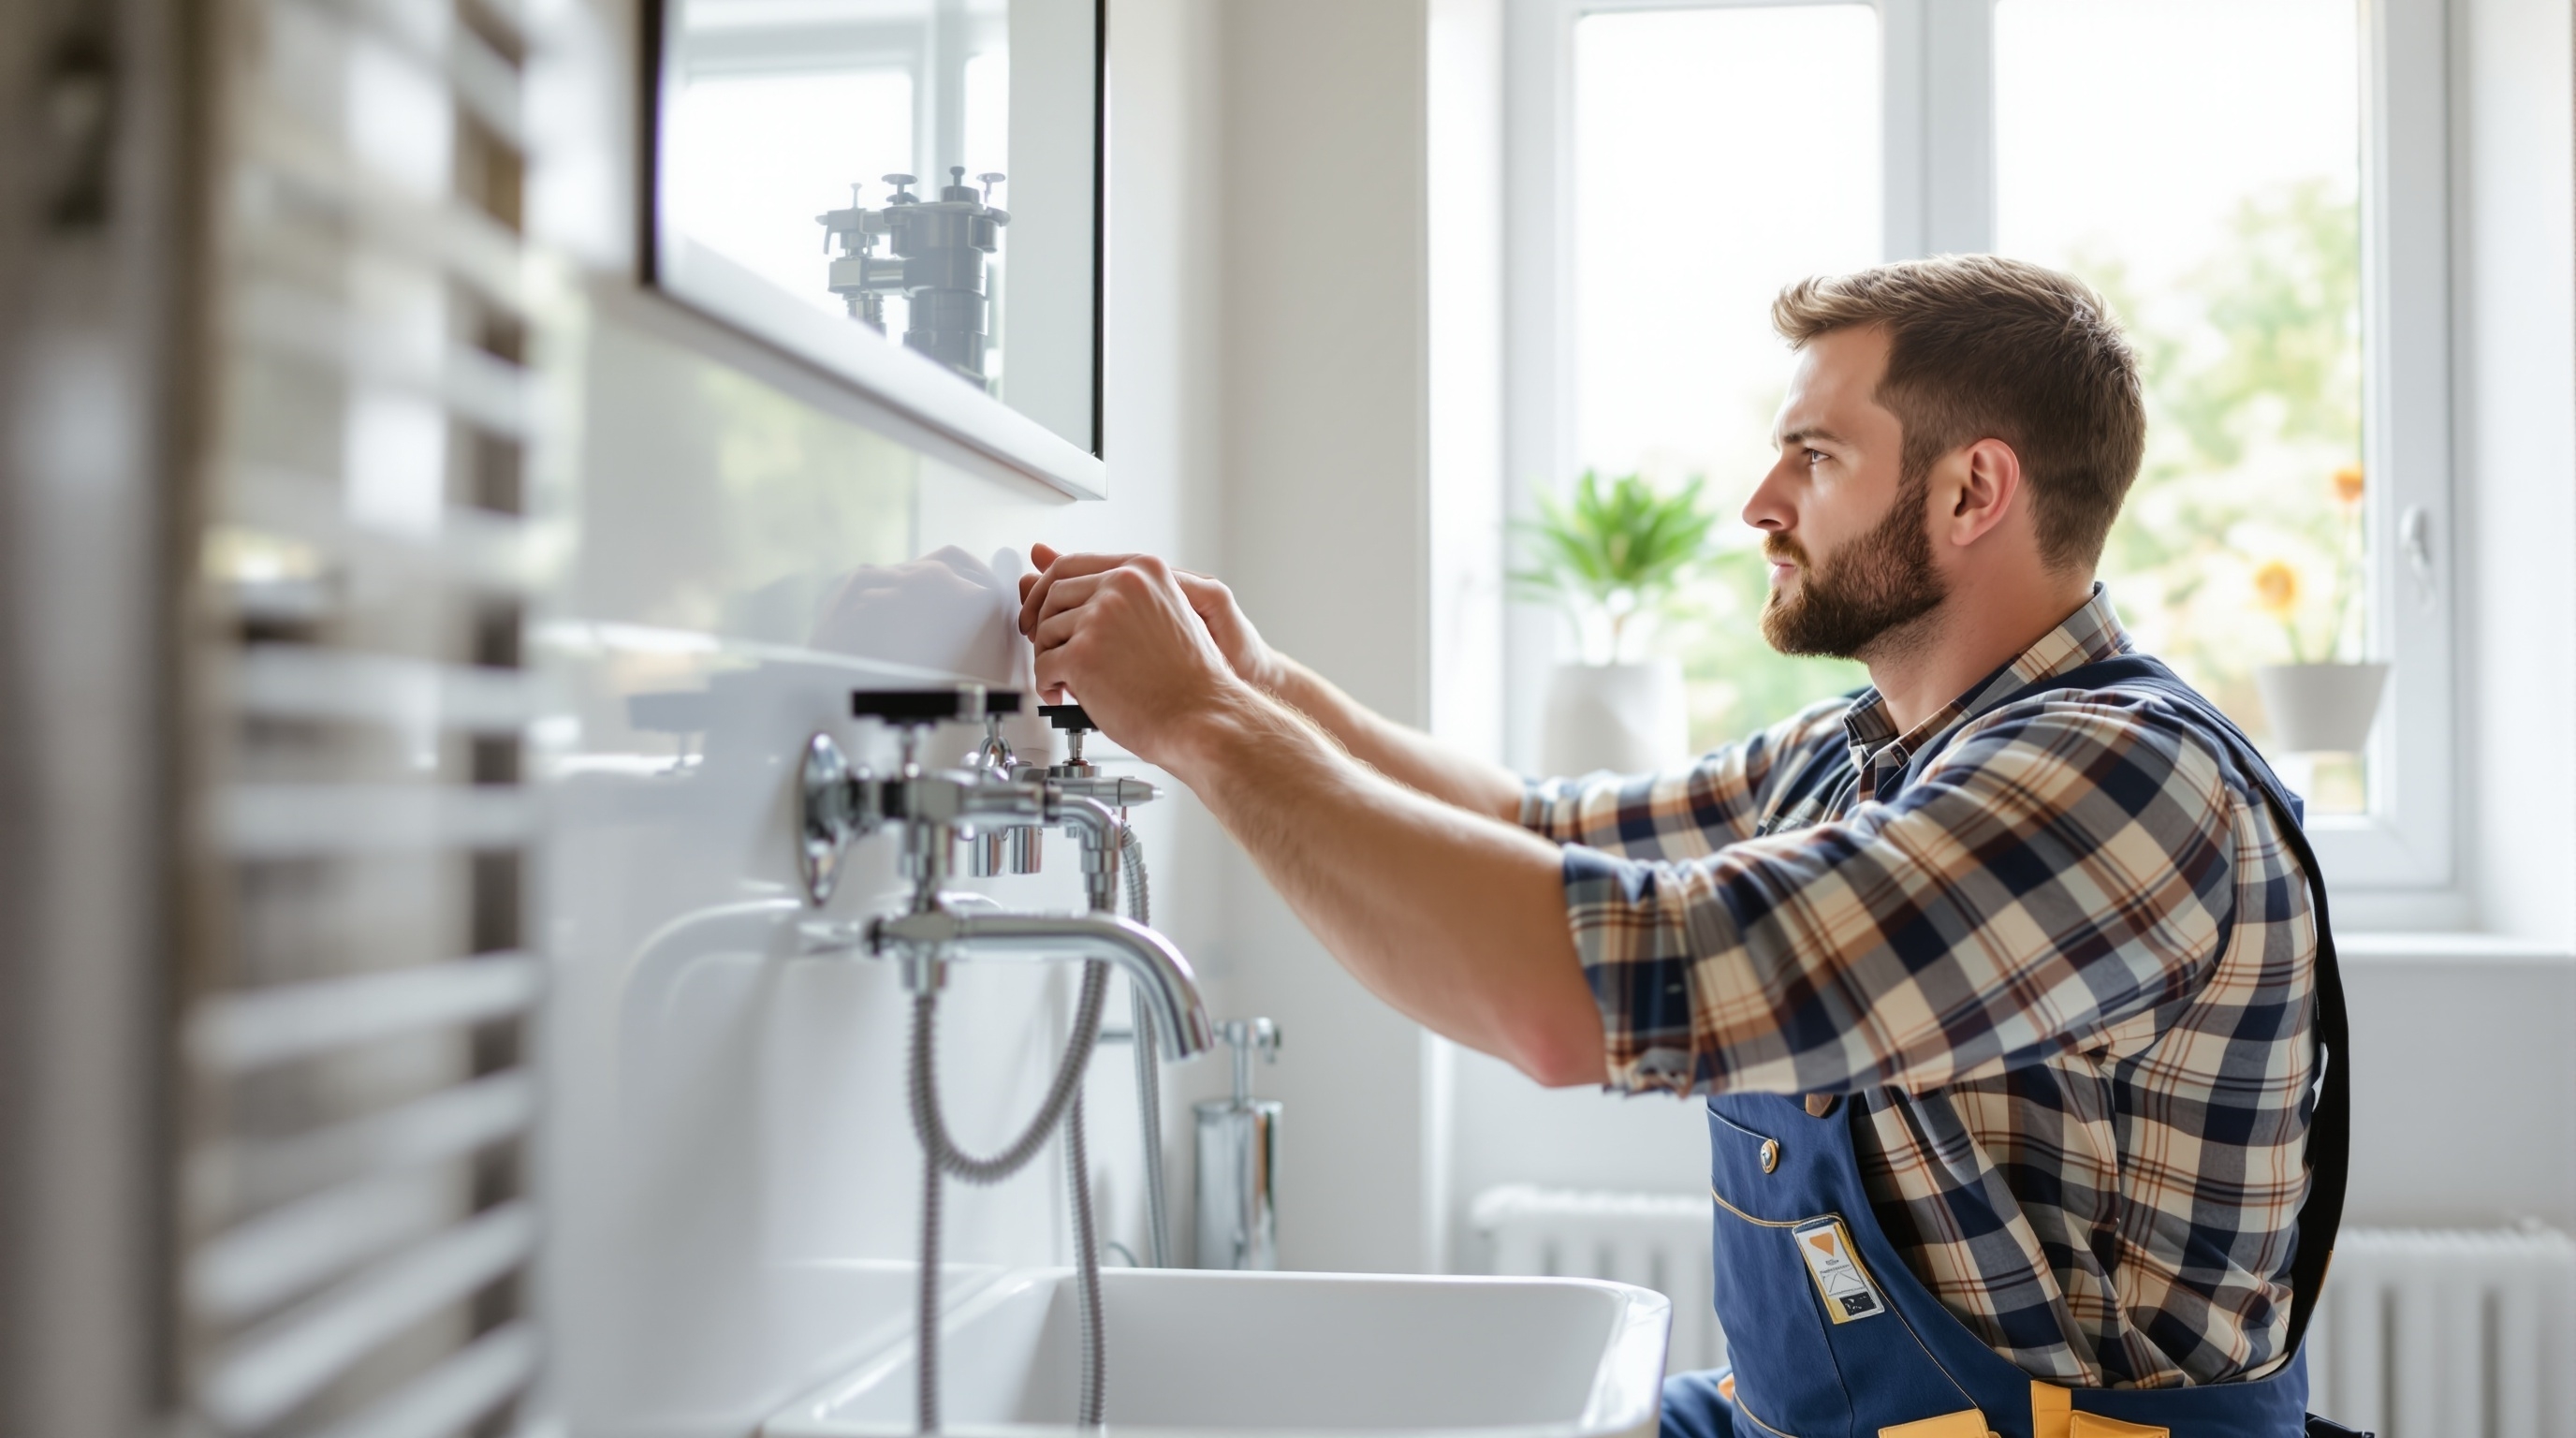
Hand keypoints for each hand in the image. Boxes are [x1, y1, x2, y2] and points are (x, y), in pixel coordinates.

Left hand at [1019, 543, 1283, 692]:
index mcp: (1144, 572)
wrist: (1205, 718)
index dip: (1047, 588)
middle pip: (1054, 594)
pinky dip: (1047, 685)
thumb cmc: (1188, 680)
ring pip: (1046, 631)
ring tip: (1067, 680)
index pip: (1073, 564)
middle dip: (1044, 626)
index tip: (1039, 608)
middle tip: (1049, 650)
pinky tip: (1065, 694)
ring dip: (1049, 658)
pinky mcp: (1085, 654)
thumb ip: (1111, 598)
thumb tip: (1044, 574)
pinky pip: (1044, 665)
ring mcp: (1102, 617)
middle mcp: (1123, 586)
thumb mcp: (1158, 618)